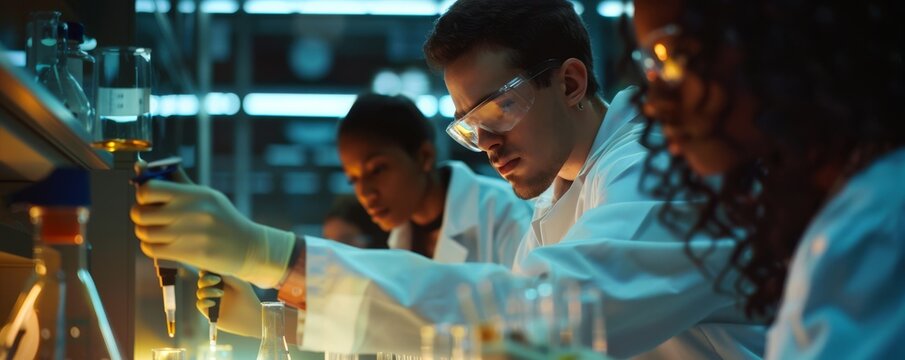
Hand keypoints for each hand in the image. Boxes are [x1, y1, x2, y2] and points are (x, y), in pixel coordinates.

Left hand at [131, 180, 295, 286]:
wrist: (248, 247)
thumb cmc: (224, 220)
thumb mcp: (206, 195)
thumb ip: (176, 181)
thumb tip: (143, 166)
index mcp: (195, 194)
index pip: (149, 189)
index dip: (142, 195)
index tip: (149, 199)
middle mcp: (192, 212)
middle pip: (141, 212)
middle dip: (139, 216)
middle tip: (148, 218)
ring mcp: (190, 234)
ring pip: (144, 233)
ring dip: (145, 233)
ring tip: (156, 232)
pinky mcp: (189, 253)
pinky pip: (152, 250)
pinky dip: (150, 247)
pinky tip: (162, 244)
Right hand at [197, 272, 261, 337]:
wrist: (251, 317)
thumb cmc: (248, 299)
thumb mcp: (240, 285)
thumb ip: (228, 276)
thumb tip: (214, 269)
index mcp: (221, 282)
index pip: (208, 273)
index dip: (207, 271)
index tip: (213, 271)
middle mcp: (214, 291)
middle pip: (202, 282)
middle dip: (206, 279)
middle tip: (217, 280)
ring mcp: (211, 301)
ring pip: (200, 292)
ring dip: (207, 291)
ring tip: (221, 293)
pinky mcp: (209, 312)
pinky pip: (200, 304)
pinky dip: (204, 301)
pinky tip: (213, 302)